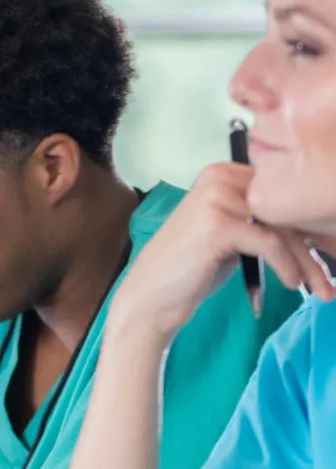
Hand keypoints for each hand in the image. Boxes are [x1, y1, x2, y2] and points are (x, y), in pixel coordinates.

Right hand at [114, 163, 334, 338]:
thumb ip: (262, 220)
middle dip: (314, 245)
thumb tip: (318, 225)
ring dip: (307, 261)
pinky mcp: (217, 224)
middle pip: (285, 208)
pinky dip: (286, 266)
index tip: (330, 250)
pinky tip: (292, 283)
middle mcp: (219, 177)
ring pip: (282, 227)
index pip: (281, 192)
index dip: (311, 223)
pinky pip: (269, 243)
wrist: (151, 297)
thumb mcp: (232, 235)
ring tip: (320, 288)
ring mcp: (216, 199)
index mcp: (223, 172)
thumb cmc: (191, 269)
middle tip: (330, 277)